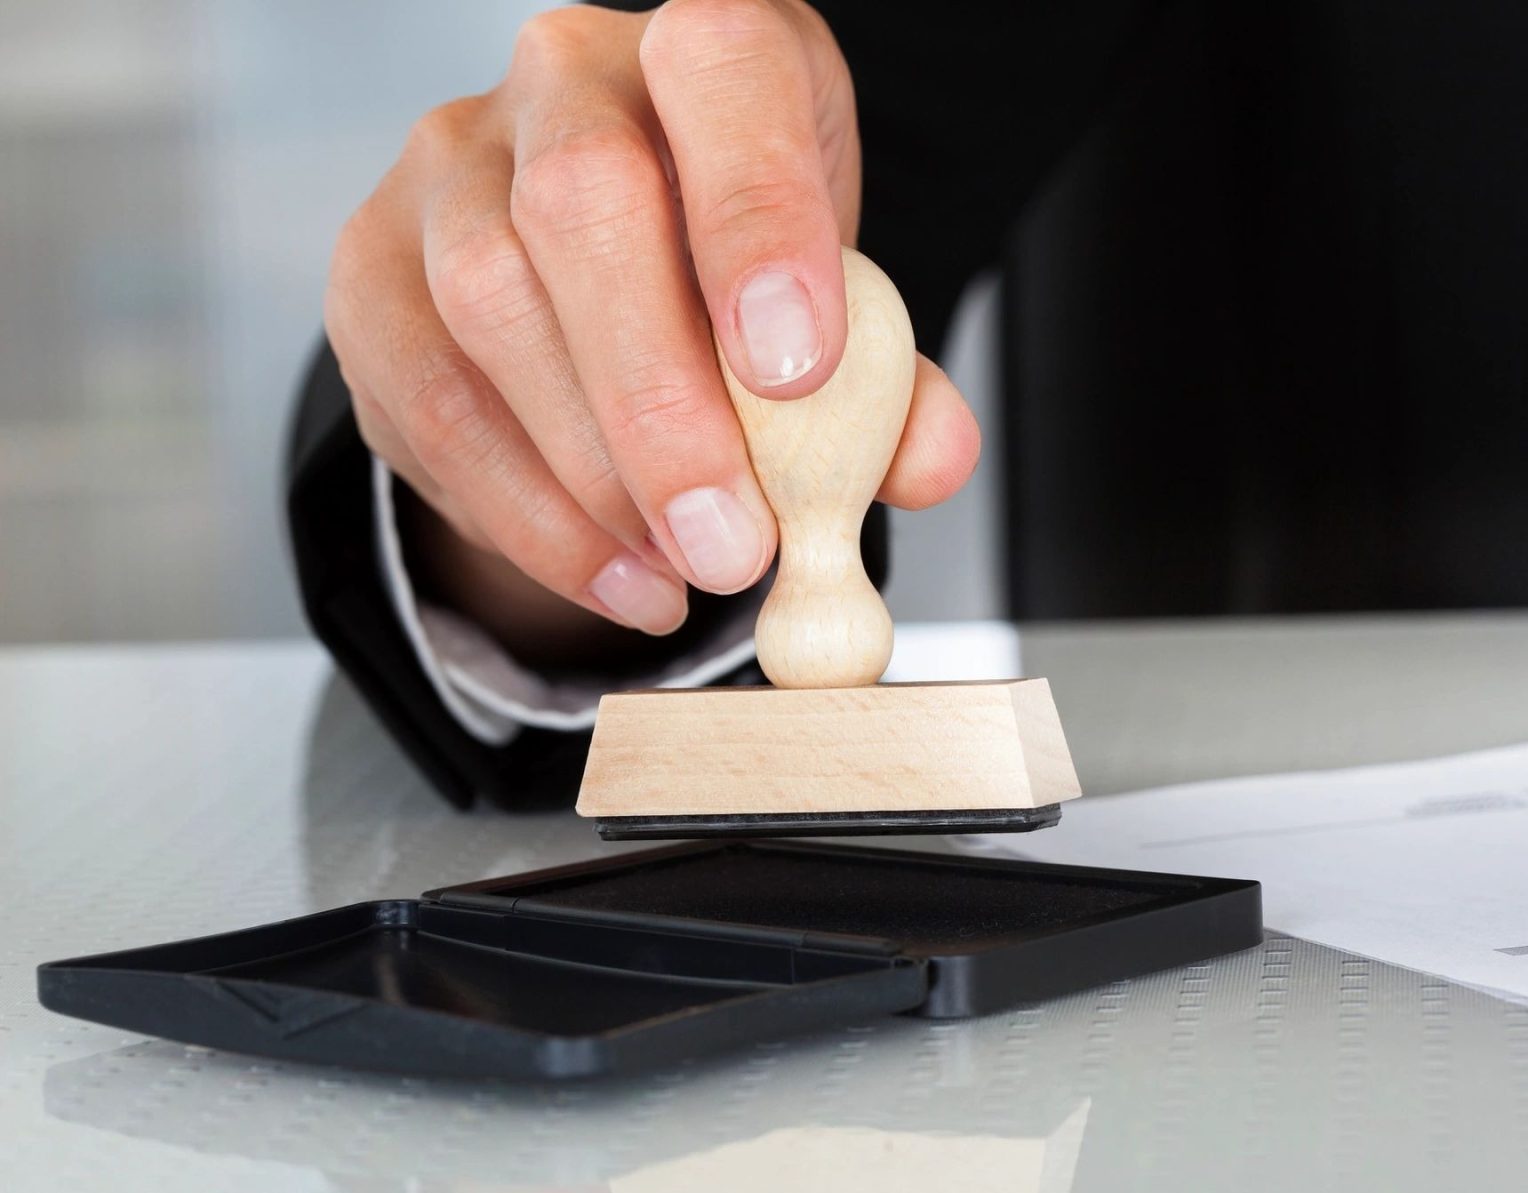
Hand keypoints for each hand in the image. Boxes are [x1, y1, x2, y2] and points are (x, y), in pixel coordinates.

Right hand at [324, 0, 979, 644]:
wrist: (613, 265)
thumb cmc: (739, 273)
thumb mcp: (838, 303)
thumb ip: (892, 382)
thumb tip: (926, 461)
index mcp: (709, 51)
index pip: (725, 72)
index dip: (761, 220)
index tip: (799, 373)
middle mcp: (564, 79)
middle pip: (585, 206)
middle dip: (662, 405)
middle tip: (731, 544)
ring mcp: (447, 166)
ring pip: (489, 305)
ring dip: (592, 478)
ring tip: (682, 574)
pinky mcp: (370, 266)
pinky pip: (424, 397)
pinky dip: (525, 514)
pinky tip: (612, 573)